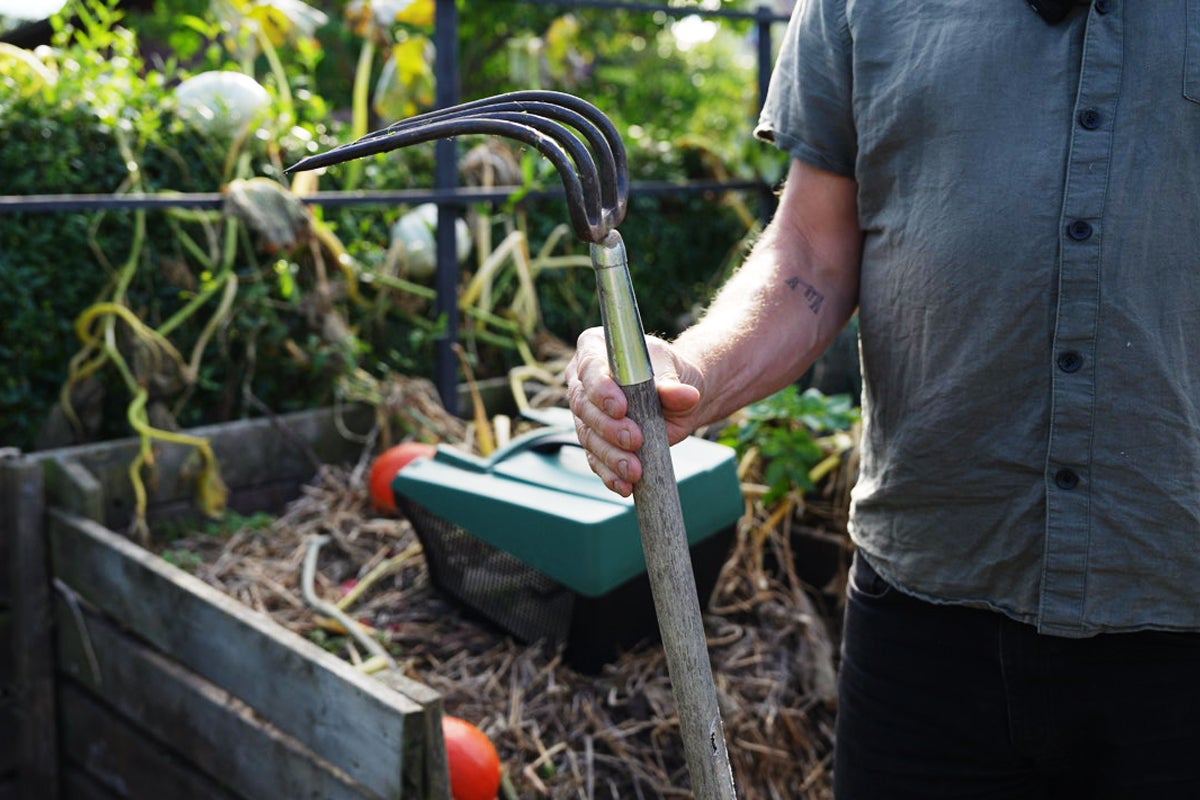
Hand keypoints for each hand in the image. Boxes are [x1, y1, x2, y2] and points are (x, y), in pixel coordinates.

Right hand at [565, 327, 702, 495]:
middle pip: (584, 406)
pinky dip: (610, 474)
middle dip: (608, 427)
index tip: (620, 407)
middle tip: (634, 439)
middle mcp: (583, 381)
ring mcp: (586, 413)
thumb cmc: (671, 374)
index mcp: (596, 349)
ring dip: (610, 456)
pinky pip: (596, 460)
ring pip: (588, 437)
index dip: (601, 389)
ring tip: (634, 470)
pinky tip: (624, 485)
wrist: (678, 398)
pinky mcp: (594, 441)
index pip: (590, 368)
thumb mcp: (676, 373)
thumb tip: (686, 396)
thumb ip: (675, 385)